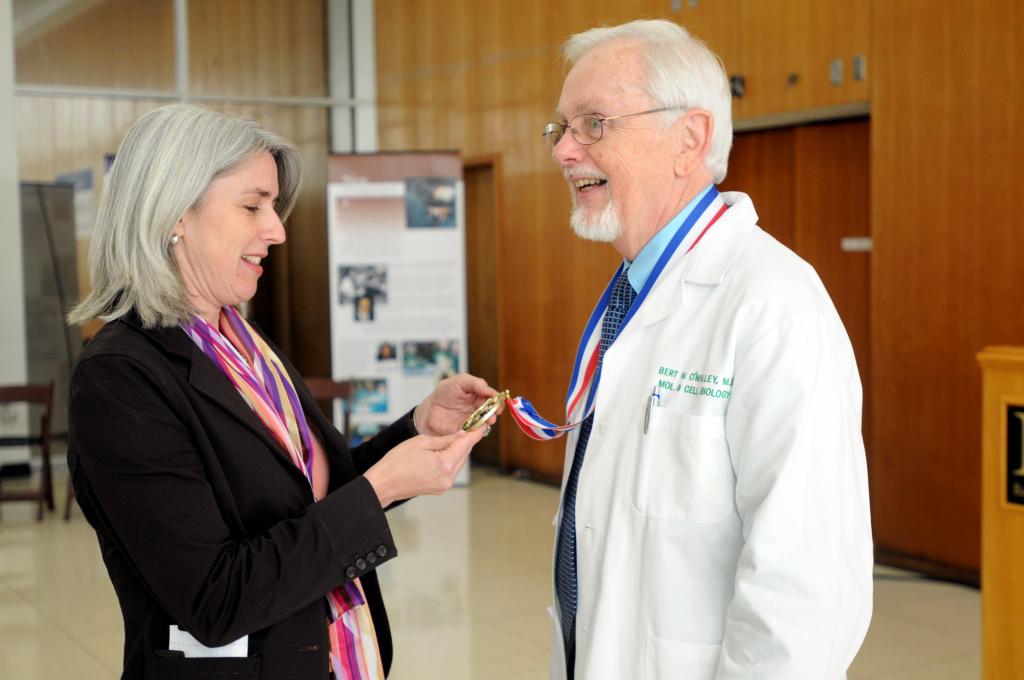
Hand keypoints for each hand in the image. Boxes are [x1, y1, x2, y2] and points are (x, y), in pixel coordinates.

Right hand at [363, 428, 485, 506]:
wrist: (384, 483)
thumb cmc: (397, 461)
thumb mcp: (421, 442)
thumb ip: (444, 439)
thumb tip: (460, 436)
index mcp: (444, 463)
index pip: (465, 444)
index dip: (475, 433)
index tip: (483, 425)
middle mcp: (448, 477)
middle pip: (464, 454)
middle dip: (466, 441)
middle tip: (470, 428)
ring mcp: (445, 485)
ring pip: (458, 463)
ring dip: (458, 451)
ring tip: (454, 439)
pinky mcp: (440, 488)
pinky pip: (451, 470)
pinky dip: (451, 460)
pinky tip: (445, 452)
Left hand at [413, 373, 500, 435]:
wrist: (429, 412)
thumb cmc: (443, 394)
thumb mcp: (458, 381)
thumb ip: (475, 383)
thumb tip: (489, 390)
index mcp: (478, 394)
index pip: (492, 395)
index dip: (496, 397)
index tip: (497, 399)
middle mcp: (479, 407)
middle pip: (492, 409)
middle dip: (495, 410)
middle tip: (495, 411)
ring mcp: (475, 419)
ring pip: (487, 420)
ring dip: (490, 420)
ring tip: (489, 420)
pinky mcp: (469, 431)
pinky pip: (478, 431)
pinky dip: (481, 430)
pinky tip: (480, 427)